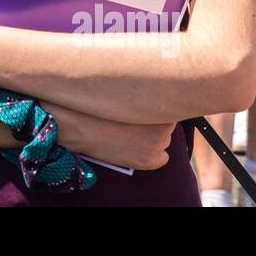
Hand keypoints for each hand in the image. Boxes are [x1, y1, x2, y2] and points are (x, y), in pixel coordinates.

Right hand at [49, 103, 175, 171]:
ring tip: (134, 135)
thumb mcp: (124, 97)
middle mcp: (163, 128)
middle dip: (156, 125)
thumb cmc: (101, 109)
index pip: (169, 109)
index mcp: (158, 108)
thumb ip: (142, 98)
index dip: (156, 109)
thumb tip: (155, 94)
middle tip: (138, 123)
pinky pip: (162, 158)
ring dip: (154, 139)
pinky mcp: (149, 161)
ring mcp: (156, 145)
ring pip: (164, 141)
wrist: (85, 129)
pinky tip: (139, 149)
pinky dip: (154, 156)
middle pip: (168, 126)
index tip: (146, 109)